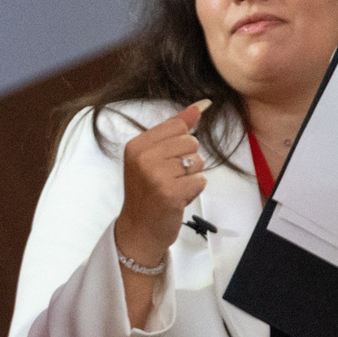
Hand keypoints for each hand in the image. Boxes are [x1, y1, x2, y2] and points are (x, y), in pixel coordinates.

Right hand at [114, 101, 210, 269]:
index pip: (178, 126)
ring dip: (191, 177)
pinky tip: (178, 199)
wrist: (139, 230)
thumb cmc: (149, 193)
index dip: (181, 144)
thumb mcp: (153, 157)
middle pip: (191, 142)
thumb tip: (201, 106)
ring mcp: (156, 175)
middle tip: (170, 179)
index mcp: (136, 145)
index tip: (167, 162)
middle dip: (188, 162)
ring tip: (174, 188)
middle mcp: (143, 157)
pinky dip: (194, 191)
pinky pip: (200, 180)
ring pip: (197, 161)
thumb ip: (175, 130)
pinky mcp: (170, 192)